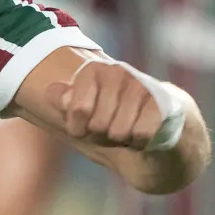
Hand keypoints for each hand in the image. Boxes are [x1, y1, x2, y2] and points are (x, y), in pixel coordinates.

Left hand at [52, 56, 175, 149]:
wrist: (162, 123)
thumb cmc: (115, 119)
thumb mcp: (86, 113)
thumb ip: (66, 103)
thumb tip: (51, 92)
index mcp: (93, 70)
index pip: (77, 110)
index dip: (80, 128)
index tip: (89, 124)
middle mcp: (117, 72)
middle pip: (97, 125)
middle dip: (102, 137)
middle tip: (113, 129)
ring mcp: (141, 86)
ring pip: (118, 132)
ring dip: (123, 141)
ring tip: (130, 130)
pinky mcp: (163, 103)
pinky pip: (140, 135)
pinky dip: (141, 143)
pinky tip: (145, 134)